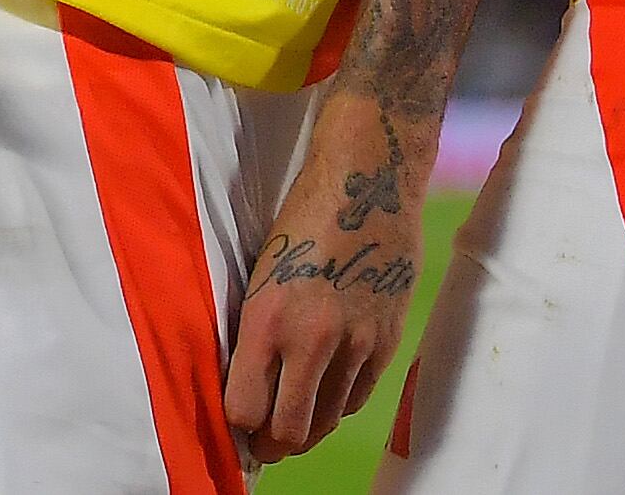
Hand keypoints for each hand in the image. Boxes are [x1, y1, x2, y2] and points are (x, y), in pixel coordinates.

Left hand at [227, 93, 432, 465]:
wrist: (369, 181)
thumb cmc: (302, 217)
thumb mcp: (262, 273)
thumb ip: (257, 333)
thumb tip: (249, 386)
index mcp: (268, 320)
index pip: (245, 411)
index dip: (238, 426)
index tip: (237, 422)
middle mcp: (312, 341)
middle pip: (288, 432)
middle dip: (271, 444)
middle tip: (264, 441)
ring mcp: (356, 345)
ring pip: (326, 421)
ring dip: (307, 426)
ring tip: (295, 418)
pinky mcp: (388, 341)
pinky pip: (358, 398)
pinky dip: (338, 403)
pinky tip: (327, 390)